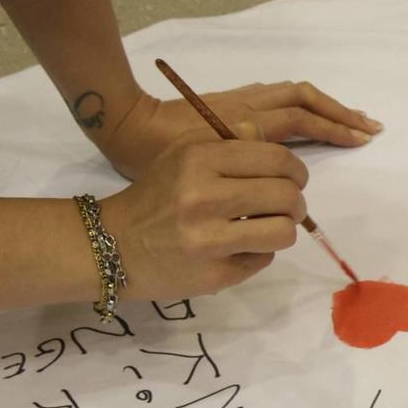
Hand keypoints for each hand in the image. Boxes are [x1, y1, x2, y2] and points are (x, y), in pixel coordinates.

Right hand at [96, 127, 308, 299]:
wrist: (111, 245)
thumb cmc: (156, 196)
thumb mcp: (184, 155)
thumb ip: (228, 142)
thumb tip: (266, 134)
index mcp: (198, 159)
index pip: (278, 160)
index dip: (296, 172)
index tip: (293, 180)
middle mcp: (202, 197)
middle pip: (287, 197)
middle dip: (296, 204)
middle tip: (286, 208)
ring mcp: (208, 239)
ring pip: (284, 232)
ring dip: (283, 230)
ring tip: (266, 228)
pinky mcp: (214, 274)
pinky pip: (263, 259)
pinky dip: (258, 253)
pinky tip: (236, 248)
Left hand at [100, 82, 378, 180]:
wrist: (123, 127)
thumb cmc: (152, 163)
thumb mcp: (192, 187)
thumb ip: (236, 189)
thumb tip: (277, 199)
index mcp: (235, 130)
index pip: (296, 124)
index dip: (330, 132)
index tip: (357, 143)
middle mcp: (242, 109)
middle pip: (302, 101)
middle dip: (339, 115)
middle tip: (369, 129)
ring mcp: (237, 101)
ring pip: (292, 93)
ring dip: (327, 106)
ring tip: (355, 119)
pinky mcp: (232, 100)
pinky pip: (277, 95)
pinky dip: (305, 103)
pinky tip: (318, 115)